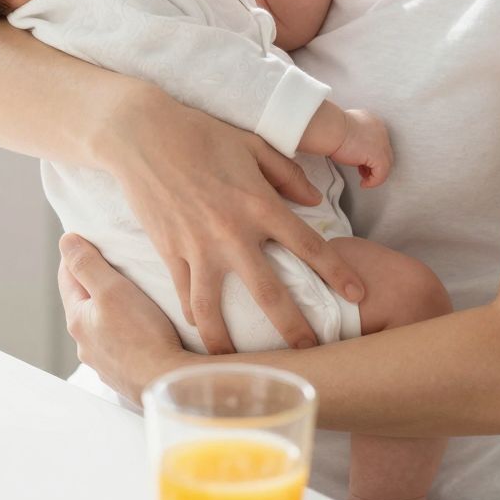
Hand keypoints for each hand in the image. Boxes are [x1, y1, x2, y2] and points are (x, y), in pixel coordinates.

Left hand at [57, 236, 182, 401]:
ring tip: (134, 298)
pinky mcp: (124, 374)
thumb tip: (66, 241)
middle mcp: (85, 344)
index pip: (67, 277)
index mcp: (78, 320)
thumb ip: (87, 265)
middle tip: (117, 264)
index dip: (77, 255)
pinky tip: (144, 331)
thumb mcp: (112, 289)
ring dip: (113, 310)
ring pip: (103, 326)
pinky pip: (121, 345)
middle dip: (96, 283)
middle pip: (84, 302)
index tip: (89, 240)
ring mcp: (104, 362)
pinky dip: (128, 333)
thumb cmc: (142, 335)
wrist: (168, 383)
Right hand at [101, 90, 365, 355]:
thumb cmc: (202, 133)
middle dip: (294, 328)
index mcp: (260, 204)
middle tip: (312, 353)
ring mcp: (198, 246)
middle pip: (270, 293)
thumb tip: (315, 202)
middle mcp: (232, 232)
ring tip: (242, 366)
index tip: (358, 296)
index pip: (309, 246)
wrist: (141, 134)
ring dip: (229, 342)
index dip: (337, 273)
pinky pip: (184, 293)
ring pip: (216, 308)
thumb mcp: (253, 145)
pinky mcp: (169, 251)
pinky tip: (202, 332)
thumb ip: (288, 175)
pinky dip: (194, 316)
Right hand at [332, 108, 392, 186]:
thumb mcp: (344, 131)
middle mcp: (379, 130)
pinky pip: (382, 173)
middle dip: (373, 164)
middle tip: (363, 171)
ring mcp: (381, 142)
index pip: (377, 141)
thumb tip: (350, 147)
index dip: (369, 153)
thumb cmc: (331, 129)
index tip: (360, 161)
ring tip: (365, 179)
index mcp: (371, 122)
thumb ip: (352, 137)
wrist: (330, 129)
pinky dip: (374, 181)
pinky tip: (365, 183)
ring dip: (375, 173)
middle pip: (384, 152)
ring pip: (386, 163)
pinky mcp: (378, 155)